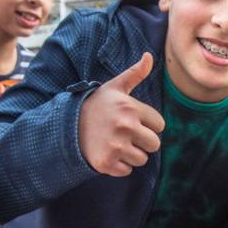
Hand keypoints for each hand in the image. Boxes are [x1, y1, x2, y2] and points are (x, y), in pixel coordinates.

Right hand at [77, 52, 164, 176]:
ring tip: (117, 143)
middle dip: (144, 142)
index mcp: (130, 108)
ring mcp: (115, 146)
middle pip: (154, 144)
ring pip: (142, 159)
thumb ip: (135, 74)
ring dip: (132, 154)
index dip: (148, 124)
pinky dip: (120, 165)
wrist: (67, 126)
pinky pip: (127, 171)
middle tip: (127, 135)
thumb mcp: (114, 87)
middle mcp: (125, 127)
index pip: (160, 125)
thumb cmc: (96, 105)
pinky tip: (109, 152)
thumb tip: (149, 56)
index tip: (133, 121)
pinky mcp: (106, 163)